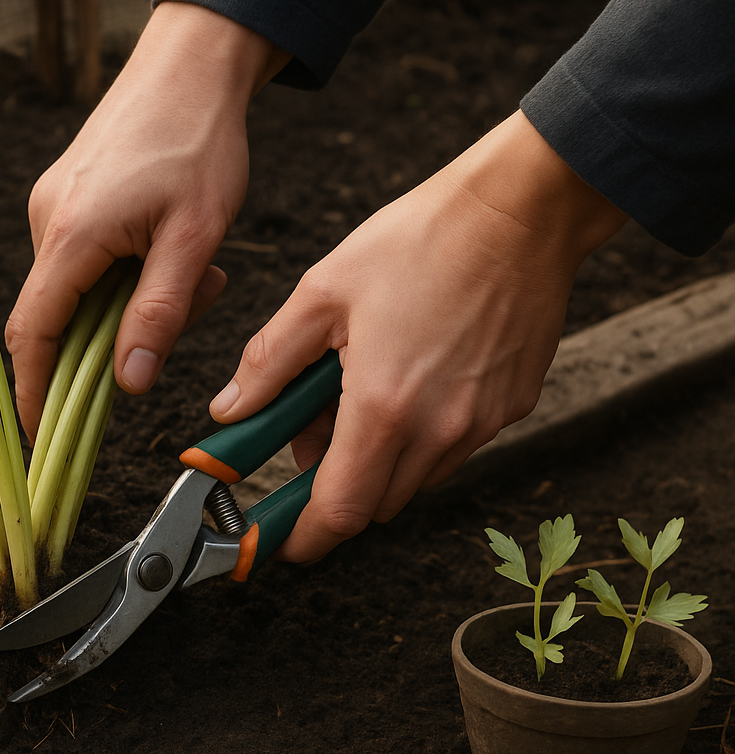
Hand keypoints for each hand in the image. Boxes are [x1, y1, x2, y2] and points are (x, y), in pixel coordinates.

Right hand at [5, 3, 288, 438]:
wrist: (193, 63)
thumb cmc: (199, 142)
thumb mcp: (195, 239)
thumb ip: (158, 314)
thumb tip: (125, 384)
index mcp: (71, 236)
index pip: (34, 336)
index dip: (34, 393)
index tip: (43, 439)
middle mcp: (47, 221)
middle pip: (61, 316)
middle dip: (116, 337)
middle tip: (191, 310)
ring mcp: (53, 204)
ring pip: (80, 288)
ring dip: (133, 300)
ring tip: (199, 271)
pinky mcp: (68, 194)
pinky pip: (86, 258)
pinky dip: (128, 271)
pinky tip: (175, 248)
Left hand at [213, 112, 626, 561]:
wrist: (523, 209)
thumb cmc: (421, 240)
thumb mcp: (321, 293)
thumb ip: (268, 363)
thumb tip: (230, 412)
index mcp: (384, 407)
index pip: (340, 510)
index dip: (304, 537)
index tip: (279, 543)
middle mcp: (440, 429)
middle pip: (375, 503)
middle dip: (334, 485)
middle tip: (308, 427)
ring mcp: (483, 423)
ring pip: (414, 478)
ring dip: (377, 459)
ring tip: (359, 387)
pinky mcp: (513, 407)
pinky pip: (453, 447)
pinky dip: (419, 435)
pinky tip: (407, 375)